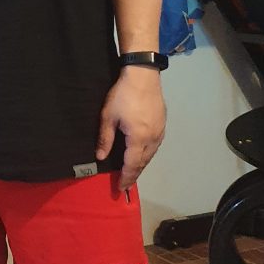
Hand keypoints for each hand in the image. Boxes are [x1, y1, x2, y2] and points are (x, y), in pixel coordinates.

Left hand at [96, 68, 166, 192]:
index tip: (121, 187)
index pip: (132, 165)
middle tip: (126, 184)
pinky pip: (155, 145)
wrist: (143, 75)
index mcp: (138, 139)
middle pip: (143, 162)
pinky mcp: (162, 124)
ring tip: (133, 172)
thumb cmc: (123, 95)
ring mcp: (160, 131)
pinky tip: (142, 154)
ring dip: (142, 165)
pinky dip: (147, 154)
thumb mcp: (108, 117)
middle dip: (134, 174)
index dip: (126, 177)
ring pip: (151, 155)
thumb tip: (101, 157)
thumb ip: (105, 138)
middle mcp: (152, 138)